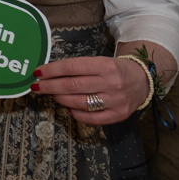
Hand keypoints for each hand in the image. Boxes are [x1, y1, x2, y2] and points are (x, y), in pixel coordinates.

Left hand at [30, 54, 149, 123]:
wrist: (142, 81)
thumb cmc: (114, 70)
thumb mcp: (99, 62)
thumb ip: (78, 68)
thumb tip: (50, 74)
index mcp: (105, 66)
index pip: (71, 68)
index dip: (51, 71)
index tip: (38, 73)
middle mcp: (111, 83)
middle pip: (72, 86)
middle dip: (49, 86)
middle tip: (36, 86)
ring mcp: (115, 100)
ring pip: (79, 102)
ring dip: (60, 98)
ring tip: (52, 94)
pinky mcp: (118, 114)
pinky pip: (91, 118)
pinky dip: (75, 113)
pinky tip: (69, 106)